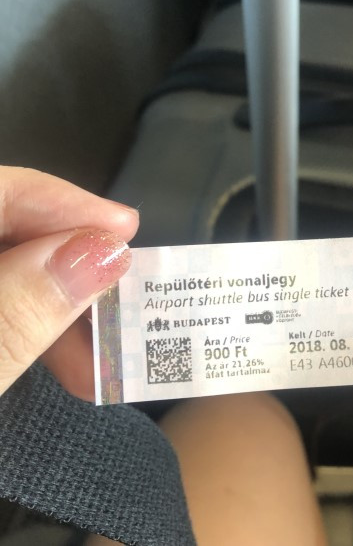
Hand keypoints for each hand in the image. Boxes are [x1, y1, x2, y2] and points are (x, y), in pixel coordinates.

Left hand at [0, 167, 138, 400]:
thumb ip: (21, 311)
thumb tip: (104, 252)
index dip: (64, 202)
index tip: (127, 230)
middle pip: (10, 229)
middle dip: (76, 267)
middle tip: (127, 299)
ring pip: (13, 270)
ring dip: (64, 312)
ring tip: (106, 358)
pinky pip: (8, 301)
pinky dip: (38, 329)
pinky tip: (70, 363)